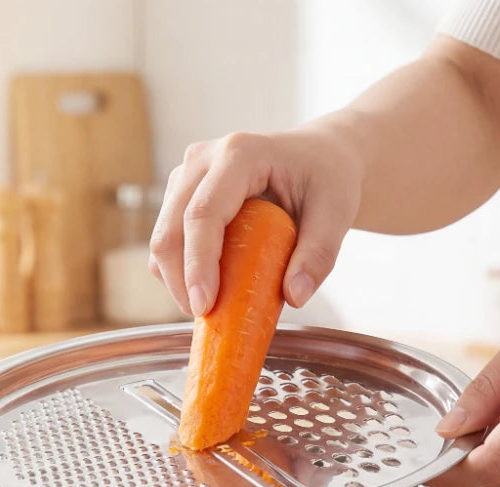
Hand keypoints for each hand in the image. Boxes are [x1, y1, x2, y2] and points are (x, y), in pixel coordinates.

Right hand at [148, 124, 362, 315]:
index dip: (198, 264)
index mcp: (239, 154)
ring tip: (211, 308)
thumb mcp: (336, 213)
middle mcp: (203, 160)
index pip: (203, 213)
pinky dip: (179, 273)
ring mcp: (186, 176)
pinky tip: (208, 290)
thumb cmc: (326, 179)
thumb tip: (296, 297)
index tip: (204, 307)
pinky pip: (168, 242)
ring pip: (162, 238)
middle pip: (171, 229)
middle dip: (180, 281)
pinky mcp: (181, 196)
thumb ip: (320, 255)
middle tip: (206, 320)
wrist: (316, 156)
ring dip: (177, 281)